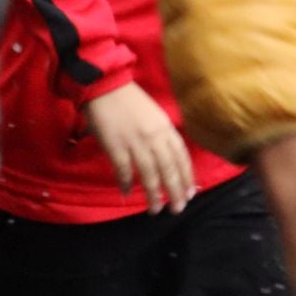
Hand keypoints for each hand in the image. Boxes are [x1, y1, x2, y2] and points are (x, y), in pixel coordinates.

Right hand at [81, 82, 194, 214]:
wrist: (106, 85)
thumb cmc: (130, 100)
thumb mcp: (155, 115)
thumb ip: (162, 135)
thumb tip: (169, 158)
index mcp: (165, 128)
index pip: (181, 157)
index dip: (187, 177)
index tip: (190, 193)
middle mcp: (154, 137)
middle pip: (169, 169)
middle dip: (175, 191)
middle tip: (177, 209)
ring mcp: (135, 142)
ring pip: (149, 174)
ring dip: (153, 194)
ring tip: (155, 209)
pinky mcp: (116, 146)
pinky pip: (124, 170)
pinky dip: (126, 184)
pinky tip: (128, 194)